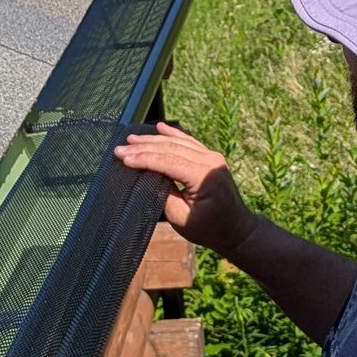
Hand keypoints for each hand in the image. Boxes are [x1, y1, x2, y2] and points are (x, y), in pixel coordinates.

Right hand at [113, 121, 255, 260]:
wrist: (236, 229)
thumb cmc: (209, 229)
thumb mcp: (181, 218)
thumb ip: (164, 196)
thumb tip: (146, 177)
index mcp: (204, 177)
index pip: (168, 162)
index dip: (144, 159)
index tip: (123, 159)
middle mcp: (210, 161)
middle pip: (171, 148)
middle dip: (143, 148)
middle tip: (120, 149)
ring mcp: (212, 157)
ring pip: (178, 142)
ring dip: (153, 140)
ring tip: (131, 139)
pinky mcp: (211, 158)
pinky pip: (188, 141)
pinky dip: (173, 134)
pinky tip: (159, 127)